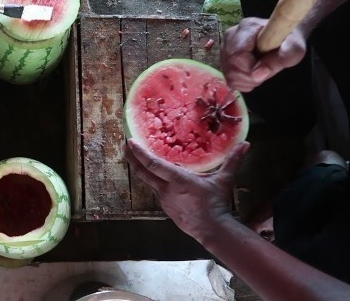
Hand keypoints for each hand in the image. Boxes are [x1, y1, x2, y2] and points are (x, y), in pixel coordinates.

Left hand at [125, 138, 249, 240]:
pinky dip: (153, 181)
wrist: (211, 229)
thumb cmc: (216, 203)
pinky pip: (156, 190)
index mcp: (177, 180)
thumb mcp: (223, 180)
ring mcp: (164, 199)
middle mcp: (166, 189)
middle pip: (142, 172)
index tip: (130, 141)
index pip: (152, 164)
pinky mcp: (165, 207)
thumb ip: (232, 161)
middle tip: (125, 146)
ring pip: (148, 182)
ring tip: (136, 158)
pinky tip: (156, 177)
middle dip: (132, 158)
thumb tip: (245, 144)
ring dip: (141, 169)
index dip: (139, 153)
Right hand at [221, 17, 306, 91]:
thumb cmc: (288, 42)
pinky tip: (253, 74)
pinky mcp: (224, 61)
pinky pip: (229, 80)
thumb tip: (258, 74)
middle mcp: (230, 37)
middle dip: (250, 76)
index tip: (266, 70)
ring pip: (229, 75)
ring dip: (248, 80)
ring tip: (261, 72)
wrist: (284, 39)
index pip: (237, 53)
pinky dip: (244, 83)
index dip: (250, 67)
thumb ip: (279, 59)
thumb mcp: (293, 49)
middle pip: (231, 66)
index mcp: (246, 28)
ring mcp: (225, 49)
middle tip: (266, 72)